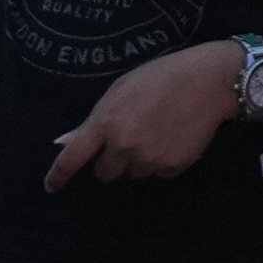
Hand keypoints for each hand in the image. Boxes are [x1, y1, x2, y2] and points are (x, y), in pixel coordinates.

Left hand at [44, 40, 247, 187]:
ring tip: (158, 131)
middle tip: (130, 136)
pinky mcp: (172, 167)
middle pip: (105, 173)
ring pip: (133, 173)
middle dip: (112, 160)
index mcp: (106, 122)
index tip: (51, 187)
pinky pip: (158, 173)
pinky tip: (174, 137)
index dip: (58, 175)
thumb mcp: (121, 88)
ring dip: (138, 160)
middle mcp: (123, 146)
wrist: (211, 80)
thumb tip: (64, 141)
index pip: (72, 158)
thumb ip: (92, 120)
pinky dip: (162, 161)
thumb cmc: (162, 76)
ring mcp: (149, 159)